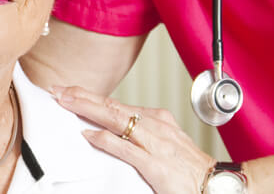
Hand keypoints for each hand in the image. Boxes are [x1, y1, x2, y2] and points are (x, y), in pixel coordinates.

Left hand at [53, 85, 214, 193]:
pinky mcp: (154, 163)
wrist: (215, 183)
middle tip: (57, 89)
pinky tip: (90, 135)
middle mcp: (154, 125)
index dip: (89, 97)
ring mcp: (154, 142)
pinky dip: (105, 140)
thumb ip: (140, 135)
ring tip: (66, 102)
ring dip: (87, 109)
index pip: (115, 103)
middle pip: (110, 105)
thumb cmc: (190, 167)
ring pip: (114, 119)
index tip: (68, 91)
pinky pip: (125, 148)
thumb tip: (111, 131)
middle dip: (81, 96)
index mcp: (156, 119)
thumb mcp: (164, 143)